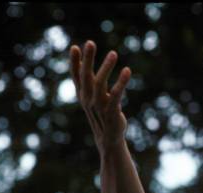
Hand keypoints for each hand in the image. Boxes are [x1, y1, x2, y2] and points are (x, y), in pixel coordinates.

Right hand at [69, 40, 131, 154]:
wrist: (108, 139)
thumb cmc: (102, 116)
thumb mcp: (94, 99)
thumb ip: (91, 83)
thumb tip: (85, 66)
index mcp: (83, 95)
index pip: (76, 76)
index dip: (75, 62)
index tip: (75, 47)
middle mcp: (88, 99)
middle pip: (86, 76)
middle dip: (87, 59)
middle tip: (90, 42)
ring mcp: (99, 106)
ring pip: (100, 83)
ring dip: (106, 67)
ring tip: (113, 53)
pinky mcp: (111, 112)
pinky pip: (116, 94)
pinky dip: (121, 82)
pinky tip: (127, 70)